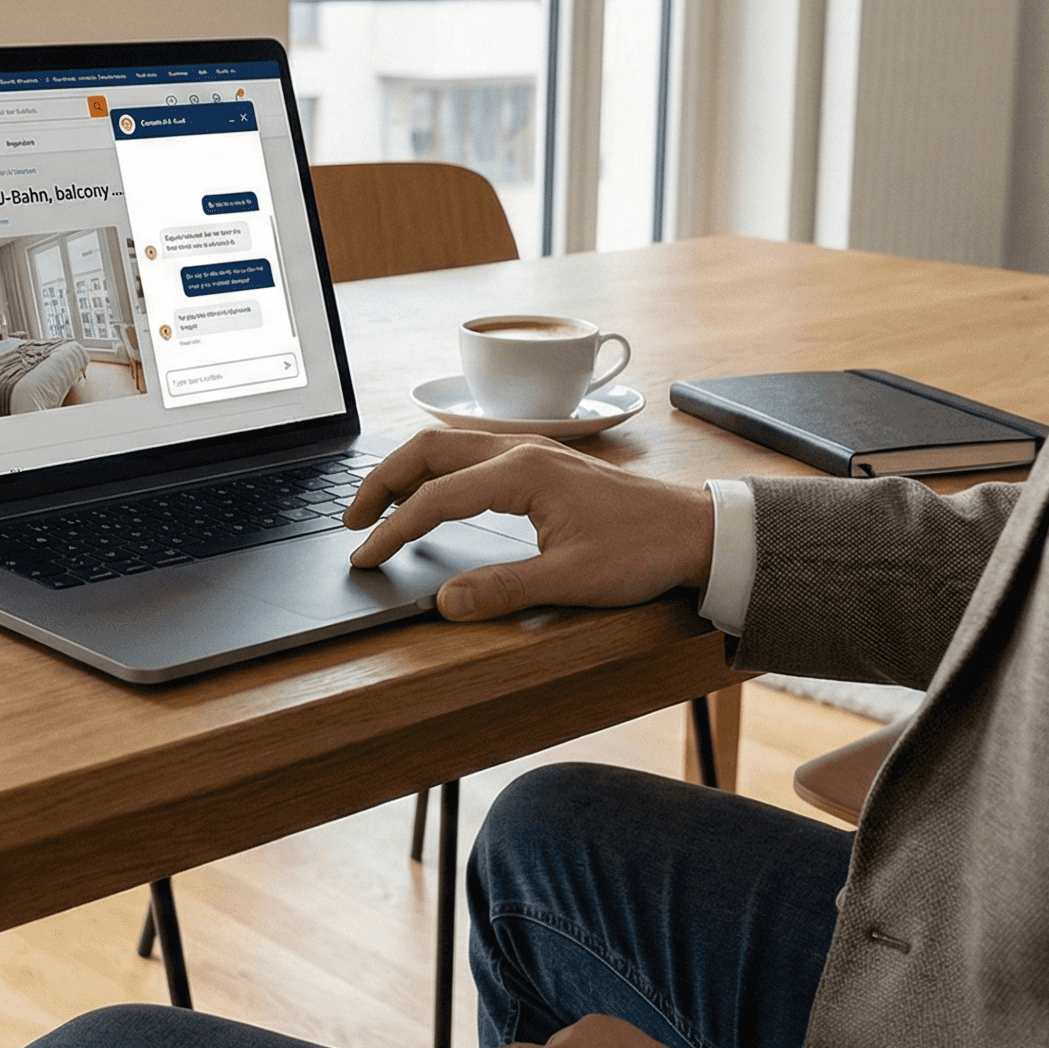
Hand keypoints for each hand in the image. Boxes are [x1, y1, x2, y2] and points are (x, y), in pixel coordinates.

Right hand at [344, 430, 713, 620]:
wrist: (697, 530)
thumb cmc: (642, 550)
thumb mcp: (571, 580)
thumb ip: (503, 590)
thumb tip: (445, 602)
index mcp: (522, 473)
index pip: (435, 498)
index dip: (392, 530)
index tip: (366, 559)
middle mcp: (521, 450)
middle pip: (429, 449)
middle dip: (382, 481)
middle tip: (351, 520)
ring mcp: (532, 451)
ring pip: (449, 445)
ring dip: (407, 470)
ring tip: (378, 505)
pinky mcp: (543, 463)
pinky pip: (473, 454)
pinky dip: (438, 469)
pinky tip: (433, 494)